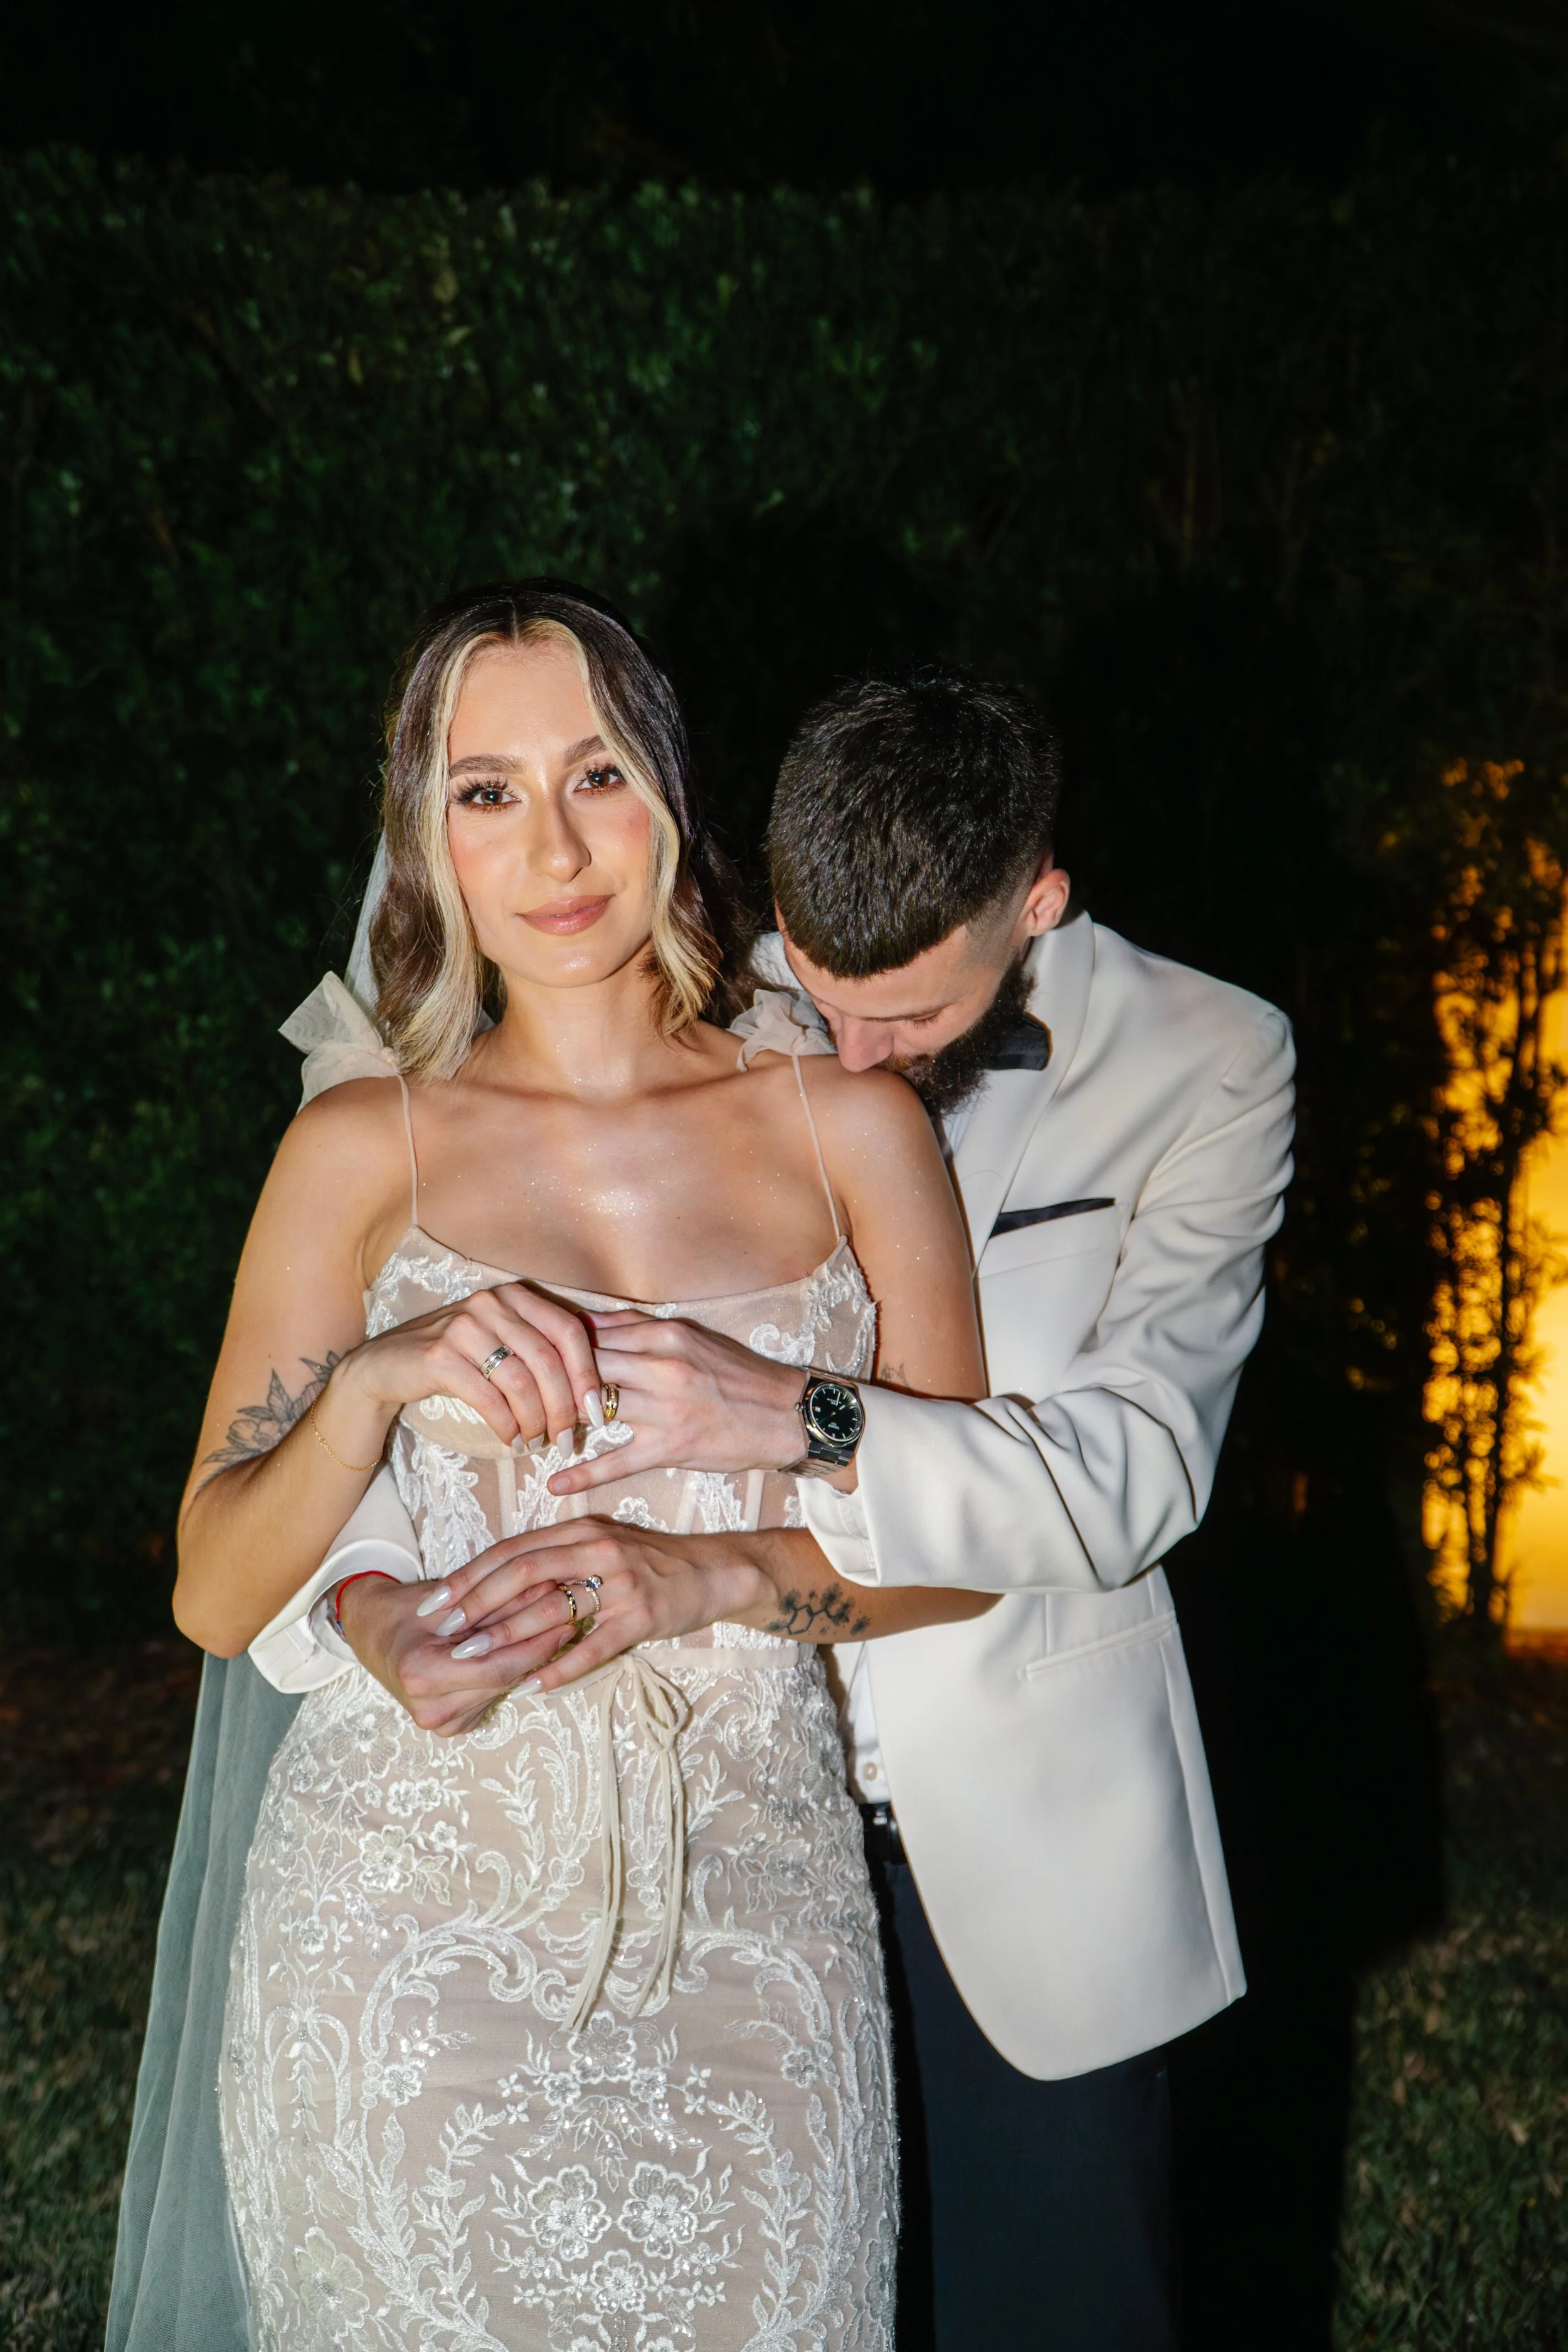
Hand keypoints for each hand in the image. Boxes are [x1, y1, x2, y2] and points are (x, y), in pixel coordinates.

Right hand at [332, 1280, 603, 1460]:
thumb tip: (591, 1395)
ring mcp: (463, 1326)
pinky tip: (512, 1441)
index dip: (588, 1374)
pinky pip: (489, 1398)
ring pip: (521, 1381)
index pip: (569, 1331)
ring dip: (535, 1421)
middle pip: (548, 1360)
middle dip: (564, 1408)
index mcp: (515, 1296)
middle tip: (567, 1440)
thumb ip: (542, 1355)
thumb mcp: (502, 1344)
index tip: (597, 1413)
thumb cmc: (456, 1360)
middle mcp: (491, 1303)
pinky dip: (507, 1426)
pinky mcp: (439, 1356)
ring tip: (536, 1443)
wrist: (385, 1366)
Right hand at [335, 1571, 580, 1737]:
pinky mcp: (450, 1727)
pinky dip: (508, 1676)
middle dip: (539, 1649)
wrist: (372, 1634)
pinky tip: (521, 1653)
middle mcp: (430, 1710)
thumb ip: (500, 1601)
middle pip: (504, 1681)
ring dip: (528, 1663)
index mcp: (422, 1676)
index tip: (565, 1618)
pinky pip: (491, 1698)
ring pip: (502, 1691)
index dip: (537, 1643)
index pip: (498, 1666)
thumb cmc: (408, 1610)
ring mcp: (439, 1725)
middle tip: (569, 1619)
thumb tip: (552, 1592)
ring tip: (550, 1630)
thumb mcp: (452, 1598)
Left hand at [407, 1518, 766, 1693]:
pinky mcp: (642, 1616)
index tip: (436, 1600)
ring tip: (471, 1658)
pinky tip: (530, 1686)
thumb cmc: (651, 1562)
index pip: (513, 1549)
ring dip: (507, 1635)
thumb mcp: (603, 1544)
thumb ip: (558, 1555)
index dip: (471, 1574)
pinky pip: (592, 1646)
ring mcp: (621, 1583)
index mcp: (582, 1530)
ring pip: (553, 1609)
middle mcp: (597, 1549)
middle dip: (477, 1601)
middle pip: (524, 1571)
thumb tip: (501, 1580)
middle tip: (444, 1629)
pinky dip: (558, 1667)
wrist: (716, 1571)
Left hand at [545, 1311, 806, 1498]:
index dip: (555, 1346)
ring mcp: (665, 1407)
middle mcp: (662, 1365)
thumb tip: (586, 1322)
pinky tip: (554, 1485)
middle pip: (584, 1365)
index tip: (530, 1355)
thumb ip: (639, 1330)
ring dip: (558, 1420)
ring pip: (594, 1408)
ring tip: (530, 1432)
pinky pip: (617, 1461)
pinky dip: (582, 1474)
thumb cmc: (738, 1376)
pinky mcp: (671, 1446)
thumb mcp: (692, 1338)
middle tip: (521, 1392)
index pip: (592, 1333)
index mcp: (665, 1334)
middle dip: (548, 1379)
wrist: (788, 1414)